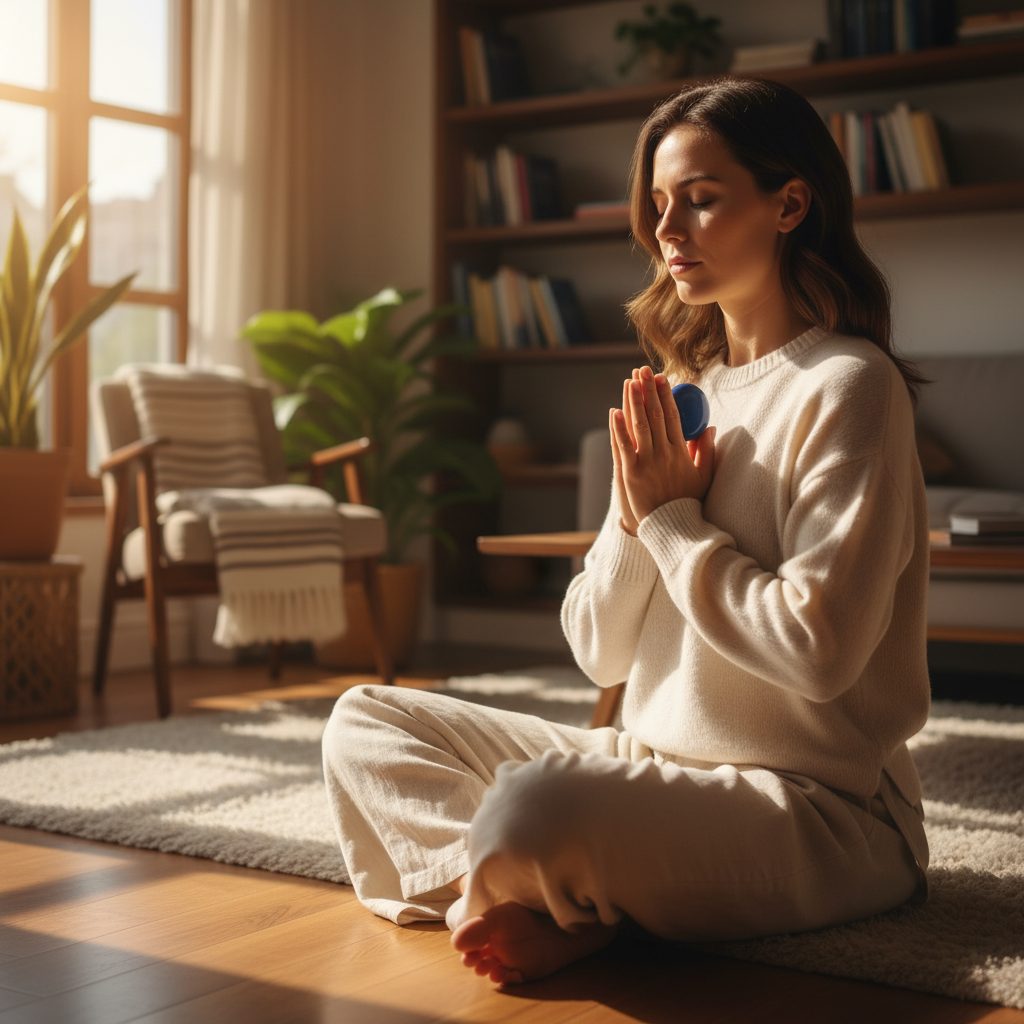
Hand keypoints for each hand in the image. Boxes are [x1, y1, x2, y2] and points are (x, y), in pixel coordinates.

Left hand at [611, 366, 715, 524]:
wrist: (671, 528)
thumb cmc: (687, 502)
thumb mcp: (704, 476)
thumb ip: (707, 451)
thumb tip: (711, 426)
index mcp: (680, 451)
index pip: (672, 415)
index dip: (666, 394)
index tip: (661, 378)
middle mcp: (663, 453)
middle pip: (654, 415)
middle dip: (648, 390)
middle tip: (642, 371)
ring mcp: (646, 462)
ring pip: (638, 425)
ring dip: (633, 402)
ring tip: (629, 382)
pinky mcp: (630, 473)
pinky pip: (622, 446)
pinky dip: (618, 428)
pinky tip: (614, 411)